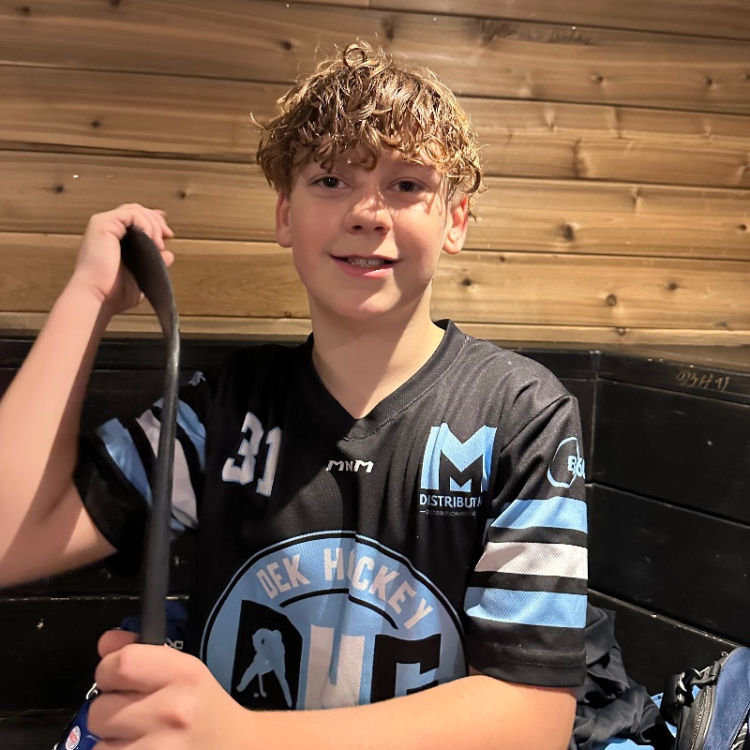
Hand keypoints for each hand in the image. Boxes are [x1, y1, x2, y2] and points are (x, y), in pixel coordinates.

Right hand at [72, 204, 173, 314]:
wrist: (98, 297)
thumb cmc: (113, 293)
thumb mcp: (141, 276)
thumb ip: (154, 263)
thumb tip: (168, 254)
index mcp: (112, 239)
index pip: (134, 220)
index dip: (153, 222)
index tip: (168, 234)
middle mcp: (106, 229)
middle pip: (135, 211)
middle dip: (156, 221)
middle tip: (168, 235)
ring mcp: (103, 224)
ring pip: (135, 210)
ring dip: (153, 224)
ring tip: (159, 245)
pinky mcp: (103, 223)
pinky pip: (131, 214)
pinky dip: (147, 224)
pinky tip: (153, 242)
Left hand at [90, 630, 249, 748]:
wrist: (239, 748)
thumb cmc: (206, 709)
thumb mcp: (185, 672)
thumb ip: (142, 654)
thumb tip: (105, 643)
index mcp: (183, 674)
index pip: (121, 664)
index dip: (108, 672)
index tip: (117, 681)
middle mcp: (171, 710)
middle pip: (100, 710)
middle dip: (109, 713)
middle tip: (133, 716)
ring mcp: (160, 749)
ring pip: (99, 746)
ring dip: (112, 743)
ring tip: (137, 740)